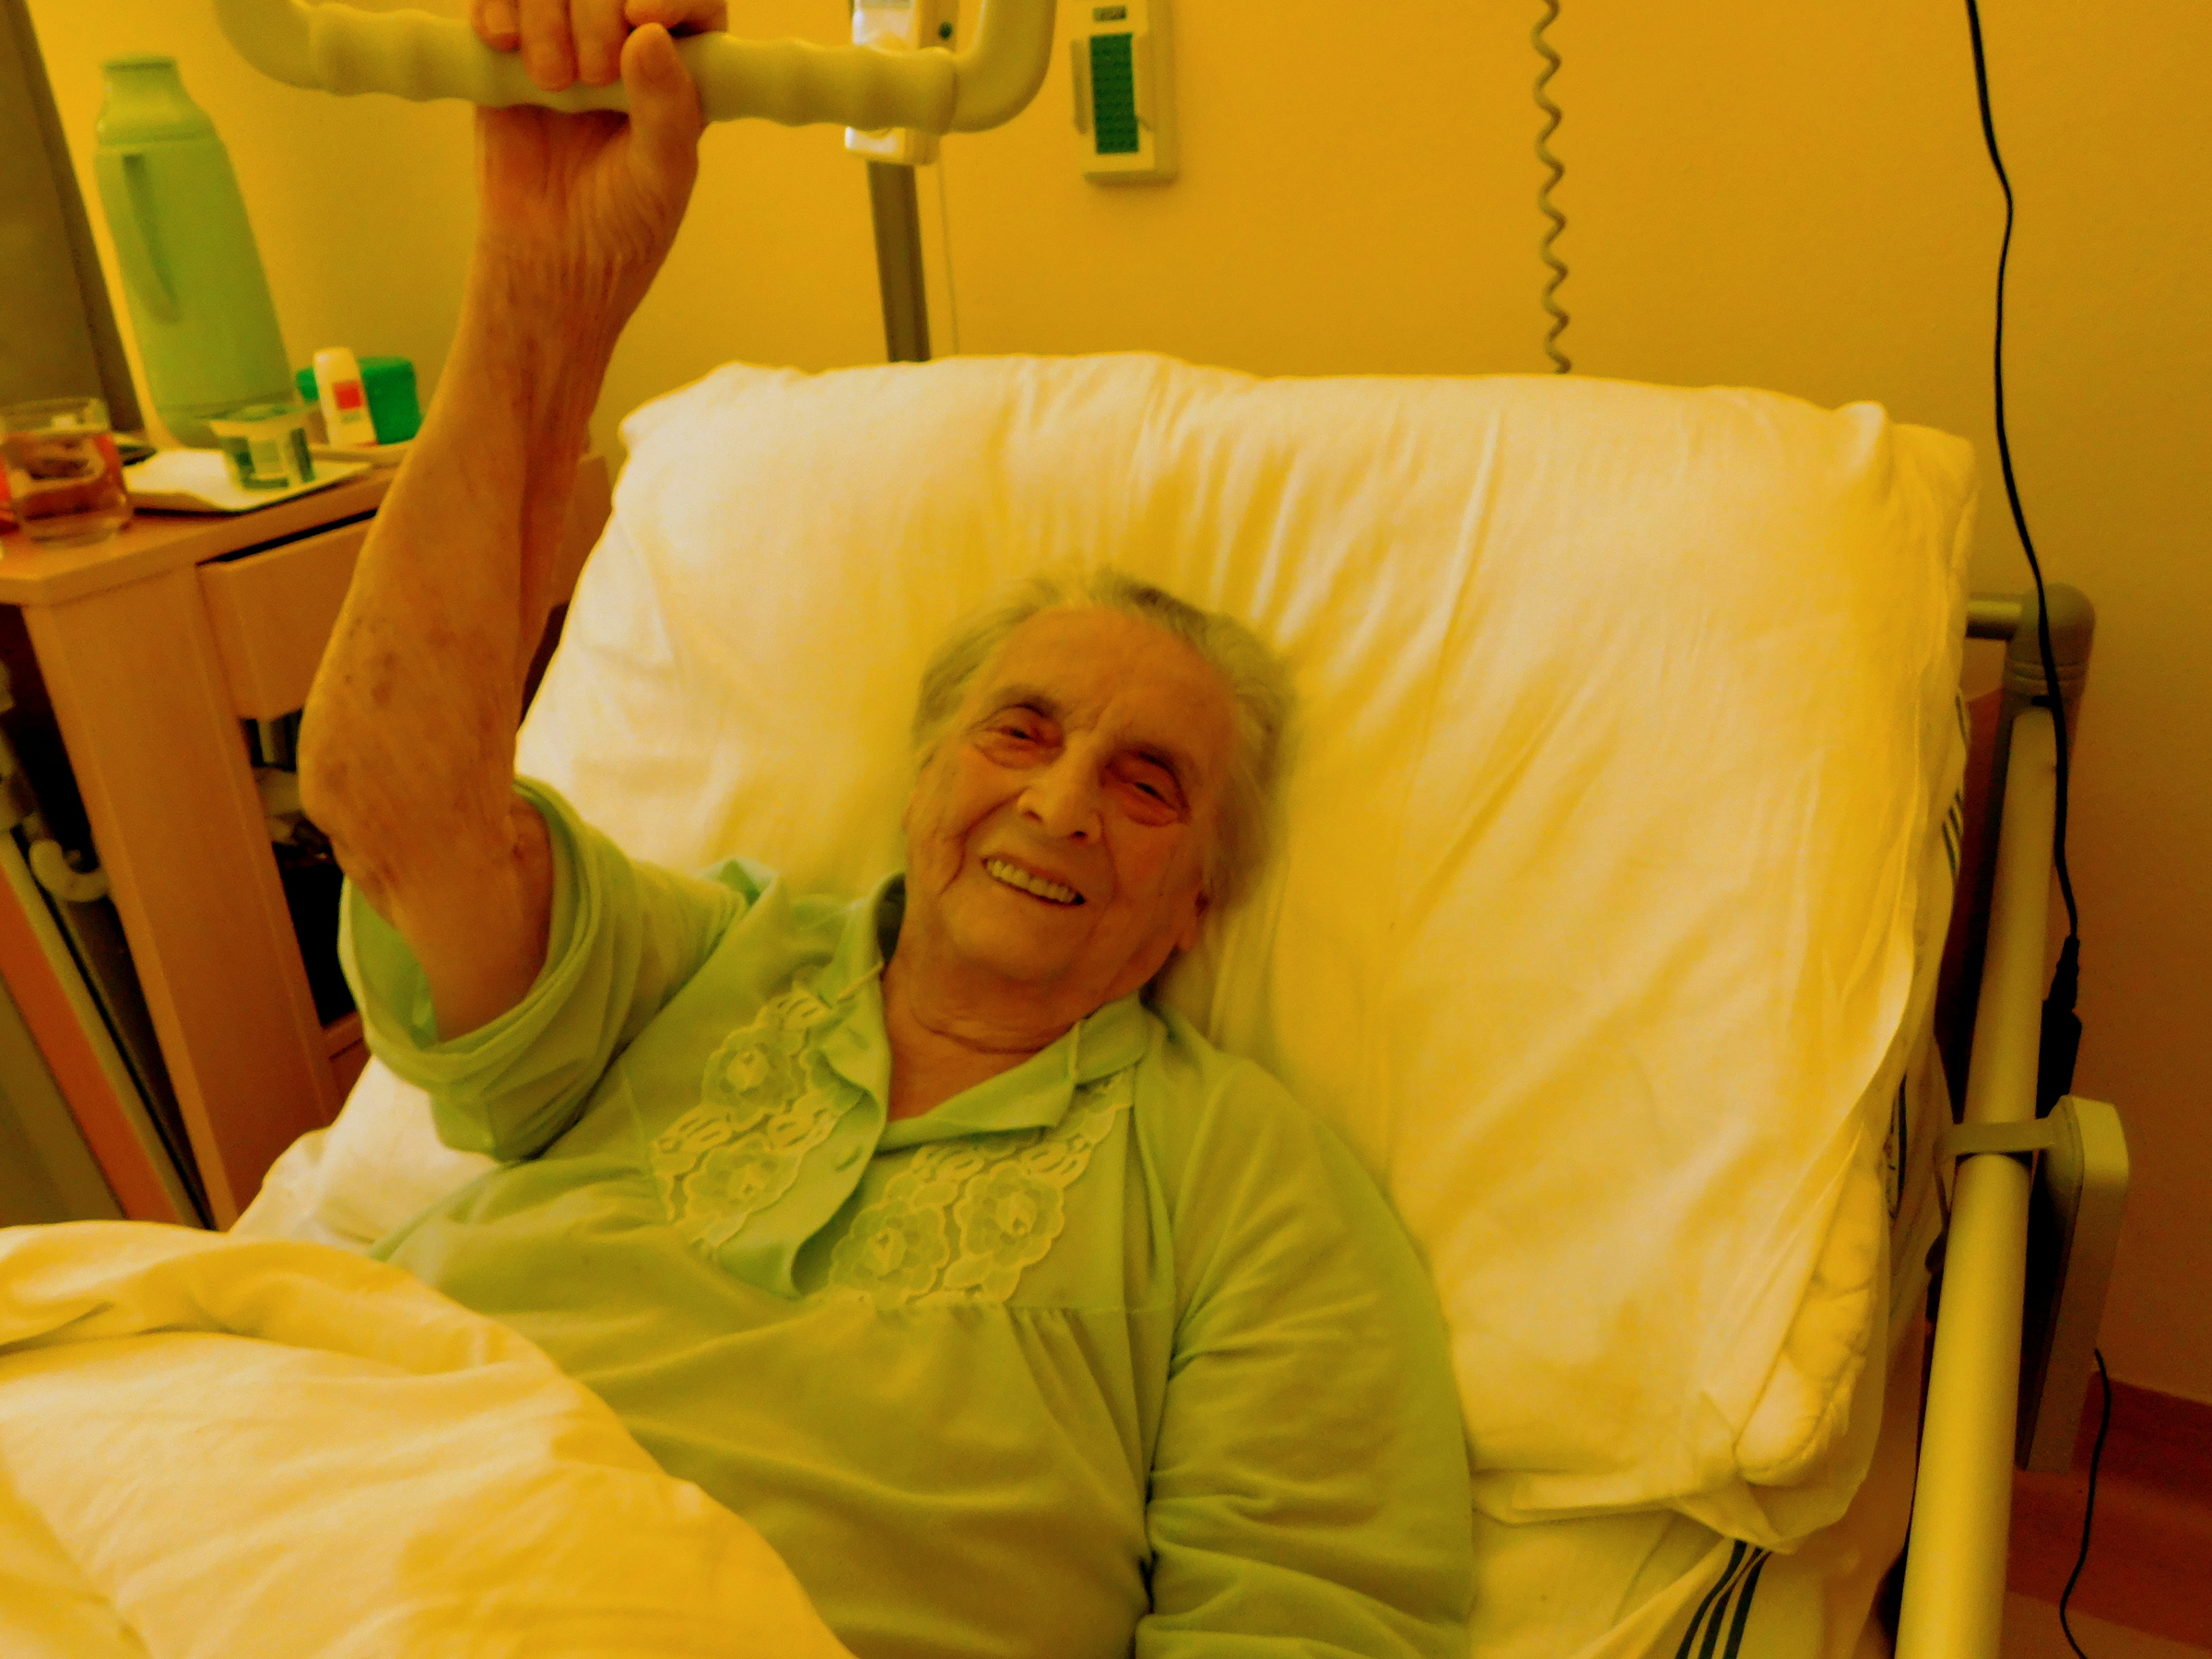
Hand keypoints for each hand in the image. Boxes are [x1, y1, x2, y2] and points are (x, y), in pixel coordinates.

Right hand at [464, 0, 726, 317]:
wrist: (549, 261)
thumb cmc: (621, 227)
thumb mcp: (662, 176)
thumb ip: (666, 109)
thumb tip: (650, 35)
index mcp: (680, 71)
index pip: (690, 1)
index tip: (638, 15)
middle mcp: (625, 46)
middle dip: (596, 11)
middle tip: (591, 75)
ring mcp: (565, 44)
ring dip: (545, 13)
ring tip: (552, 84)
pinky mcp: (510, 56)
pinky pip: (497, 1)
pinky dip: (496, 9)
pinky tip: (504, 44)